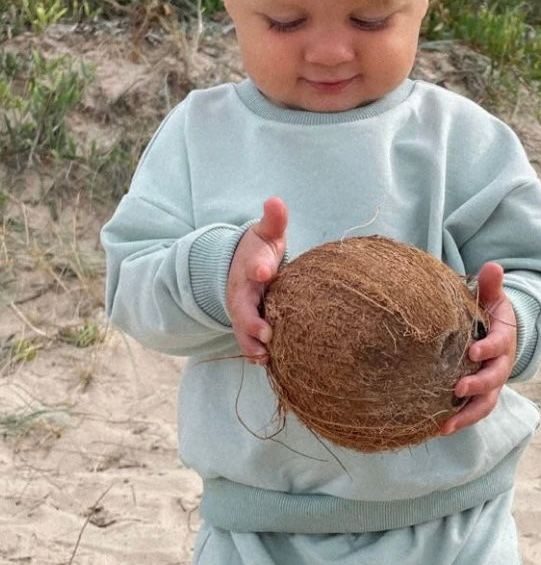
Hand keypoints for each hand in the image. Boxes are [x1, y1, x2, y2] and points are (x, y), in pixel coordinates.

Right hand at [228, 197, 287, 362]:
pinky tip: (268, 363)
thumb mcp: (266, 233)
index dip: (258, 267)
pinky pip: (247, 341)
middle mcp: (242, 291)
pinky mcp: (247, 326)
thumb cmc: (260, 250)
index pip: (252, 265)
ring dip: (252, 344)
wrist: (241, 267)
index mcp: (249, 266)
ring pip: (242, 330)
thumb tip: (275, 200)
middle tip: (267, 333)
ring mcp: (242, 310)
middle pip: (242, 307)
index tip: (264, 270)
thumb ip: (273, 220)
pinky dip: (254, 353)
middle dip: (252, 321)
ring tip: (265, 357)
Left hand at [439, 262, 516, 435]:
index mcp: (503, 340)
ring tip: (445, 425)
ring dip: (466, 415)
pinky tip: (435, 430)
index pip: (498, 345)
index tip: (473, 351)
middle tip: (458, 388)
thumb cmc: (490, 314)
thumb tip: (493, 266)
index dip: (488, 349)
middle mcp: (500, 366)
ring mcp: (491, 385)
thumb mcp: (493, 298)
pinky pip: (471, 412)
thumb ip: (491, 285)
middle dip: (477, 386)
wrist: (500, 335)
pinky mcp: (480, 397)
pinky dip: (457, 422)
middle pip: (494, 380)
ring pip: (484, 404)